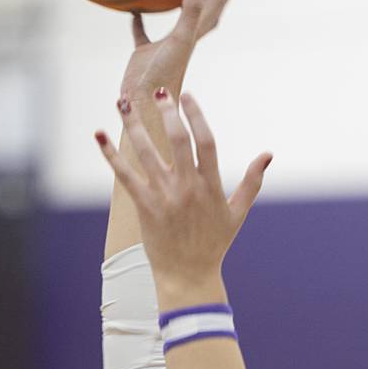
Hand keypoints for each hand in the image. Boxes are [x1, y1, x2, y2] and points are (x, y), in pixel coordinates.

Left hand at [96, 90, 271, 300]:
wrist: (189, 276)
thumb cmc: (214, 245)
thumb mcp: (237, 213)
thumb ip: (252, 182)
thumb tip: (268, 154)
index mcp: (210, 187)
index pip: (205, 142)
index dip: (196, 116)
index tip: (187, 97)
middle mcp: (187, 188)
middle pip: (176, 140)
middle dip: (167, 112)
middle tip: (159, 92)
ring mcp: (165, 197)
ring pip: (146, 152)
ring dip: (134, 124)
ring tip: (124, 101)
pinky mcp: (145, 207)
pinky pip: (125, 175)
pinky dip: (110, 154)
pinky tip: (99, 134)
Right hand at [121, 0, 234, 104]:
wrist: (144, 107)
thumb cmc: (164, 77)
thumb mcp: (180, 39)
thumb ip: (191, 11)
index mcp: (195, 34)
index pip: (215, 5)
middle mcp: (183, 39)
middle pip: (203, 10)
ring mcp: (164, 46)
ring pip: (175, 20)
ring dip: (181, 4)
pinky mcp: (145, 54)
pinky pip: (142, 33)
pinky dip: (140, 22)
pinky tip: (135, 12)